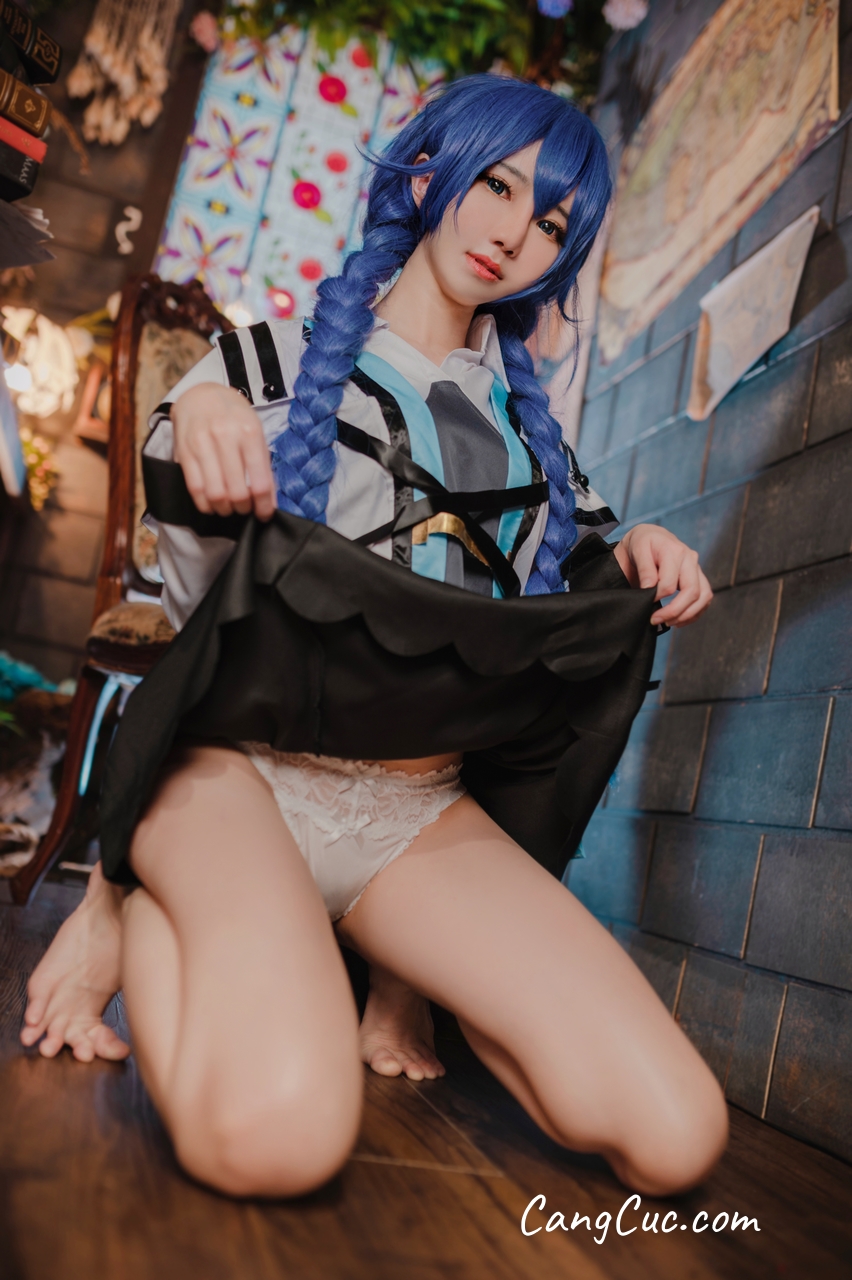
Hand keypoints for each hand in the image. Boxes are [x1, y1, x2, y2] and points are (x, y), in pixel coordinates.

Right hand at [171, 382, 276, 519]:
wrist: (200, 395)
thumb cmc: (233, 416)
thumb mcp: (256, 431)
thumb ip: (263, 464)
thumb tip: (269, 500)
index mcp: (249, 433)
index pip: (260, 482)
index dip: (264, 506)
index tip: (264, 515)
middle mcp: (225, 437)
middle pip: (237, 492)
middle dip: (243, 508)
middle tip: (245, 509)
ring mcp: (202, 444)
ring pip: (215, 494)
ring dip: (224, 509)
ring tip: (229, 508)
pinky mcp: (184, 452)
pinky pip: (195, 488)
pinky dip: (205, 504)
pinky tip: (212, 504)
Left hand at [612, 524, 712, 626]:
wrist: (652, 538)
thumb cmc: (643, 544)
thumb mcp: (638, 549)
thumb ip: (644, 569)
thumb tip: (649, 589)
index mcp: (675, 551)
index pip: (670, 583)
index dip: (657, 597)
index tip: (646, 602)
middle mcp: (691, 560)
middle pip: (692, 592)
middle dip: (674, 611)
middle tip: (656, 619)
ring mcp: (697, 569)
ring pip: (703, 597)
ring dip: (687, 615)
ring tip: (669, 622)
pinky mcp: (700, 578)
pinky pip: (705, 599)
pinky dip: (694, 613)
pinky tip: (679, 620)